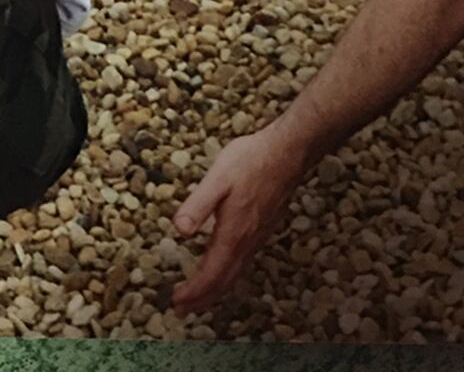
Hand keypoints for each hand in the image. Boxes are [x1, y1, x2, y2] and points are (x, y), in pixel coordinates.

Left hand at [171, 126, 307, 312]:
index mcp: (233, 233)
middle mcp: (246, 241)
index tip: (176, 303)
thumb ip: (198, 206)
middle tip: (182, 310)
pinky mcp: (261, 229)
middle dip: (202, 299)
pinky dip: (228, 275)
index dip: (193, 292)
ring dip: (215, 290)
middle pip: (223, 282)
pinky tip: (223, 269)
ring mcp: (256, 237)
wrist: (286, 153)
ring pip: (235, 274)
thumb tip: (179, 231)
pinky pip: (243, 263)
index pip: (211, 274)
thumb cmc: (251, 162)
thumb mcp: (217, 178)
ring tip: (198, 298)